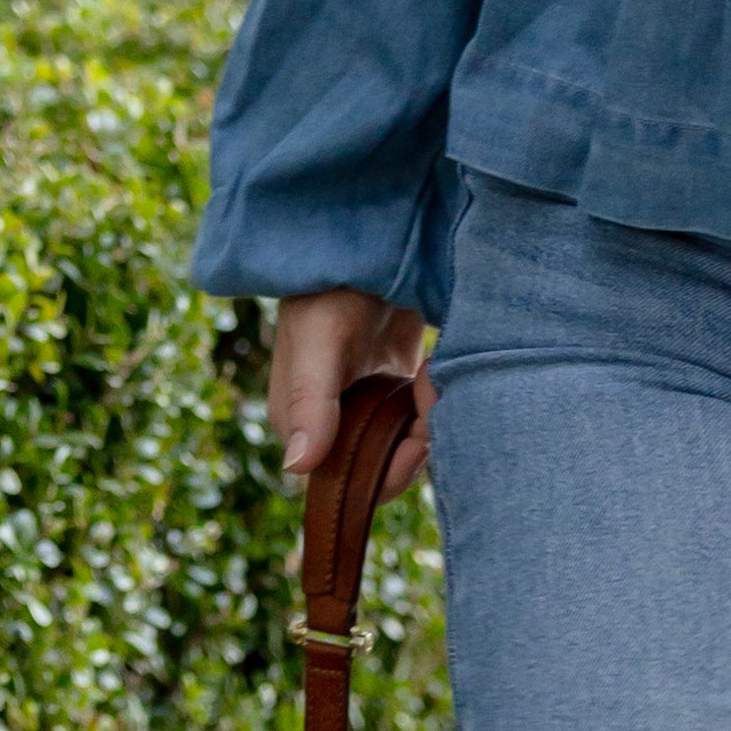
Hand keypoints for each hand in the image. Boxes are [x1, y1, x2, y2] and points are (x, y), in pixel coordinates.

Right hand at [267, 282, 438, 478]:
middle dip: (412, 446)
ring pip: (401, 447)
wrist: (365, 247)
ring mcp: (361, 408)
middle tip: (431, 403)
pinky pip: (415, 422)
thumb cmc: (329, 290)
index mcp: (300, 421)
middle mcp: (328, 423)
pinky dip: (432, 407)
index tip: (416, 442)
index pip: (342, 482)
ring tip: (432, 382)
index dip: (384, 474)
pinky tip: (432, 376)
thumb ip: (311, 401)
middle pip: (378, 470)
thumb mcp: (319, 341)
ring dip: (427, 424)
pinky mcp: (390, 392)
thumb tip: (297, 467)